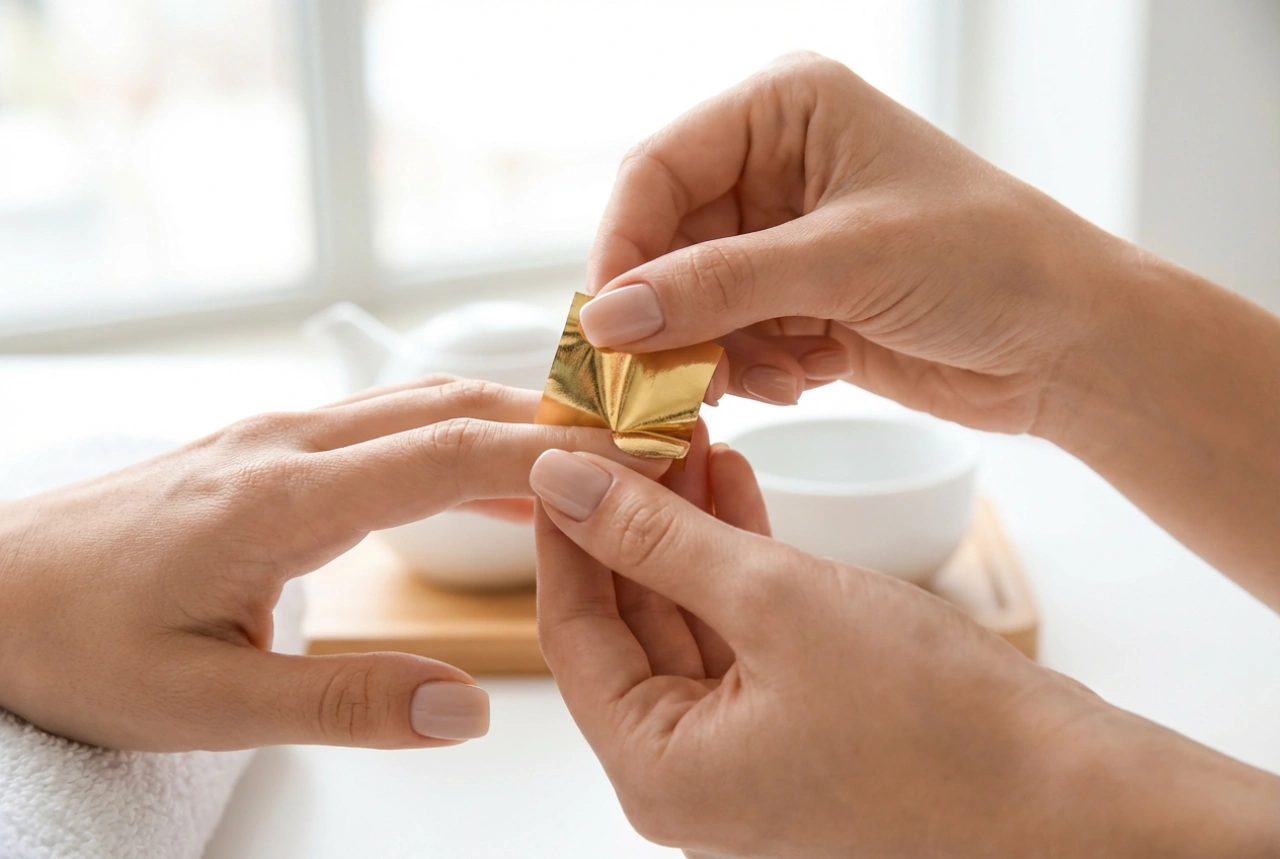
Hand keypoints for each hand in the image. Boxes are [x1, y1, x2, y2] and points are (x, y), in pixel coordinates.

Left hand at [0, 376, 663, 751]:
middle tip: (643, 442)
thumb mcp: (204, 706)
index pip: (447, 454)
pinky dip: (461, 436)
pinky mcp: (270, 446)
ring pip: (423, 403)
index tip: (630, 459)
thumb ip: (343, 705)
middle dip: (554, 421)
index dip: (547, 454)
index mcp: (280, 499)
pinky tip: (492, 479)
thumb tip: (468, 709)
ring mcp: (278, 434)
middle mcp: (288, 443)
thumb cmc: (77, 645)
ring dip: (511, 421)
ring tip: (593, 455)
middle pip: (450, 406)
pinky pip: (390, 422)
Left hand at [531, 448, 1279, 856]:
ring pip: (684, 615)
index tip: (567, 442)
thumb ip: (660, 537)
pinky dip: (732, 558)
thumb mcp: (776, 603)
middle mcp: (686, 765)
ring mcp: (741, 746)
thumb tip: (562, 480)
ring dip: (683, 526)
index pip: (573, 626)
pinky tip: (731, 483)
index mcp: (657, 765)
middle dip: (630, 515)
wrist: (1069, 790)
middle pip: (626, 618)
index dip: (567, 525)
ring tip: (682, 435)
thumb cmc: (935, 722)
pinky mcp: (792, 718)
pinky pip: (737, 629)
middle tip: (631, 426)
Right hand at [579, 52, 1118, 432]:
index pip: (657, 170)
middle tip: (676, 381)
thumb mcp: (846, 261)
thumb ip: (719, 286)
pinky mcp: (799, 298)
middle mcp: (775, 166)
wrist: (1072, 342)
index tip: (606, 328)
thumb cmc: (988, 262)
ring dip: (719, 352)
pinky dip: (756, 368)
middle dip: (674, 316)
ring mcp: (786, 237)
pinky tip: (810, 374)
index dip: (623, 249)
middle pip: (667, 243)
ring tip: (778, 376)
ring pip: (693, 301)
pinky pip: (732, 338)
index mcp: (785, 109)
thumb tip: (606, 318)